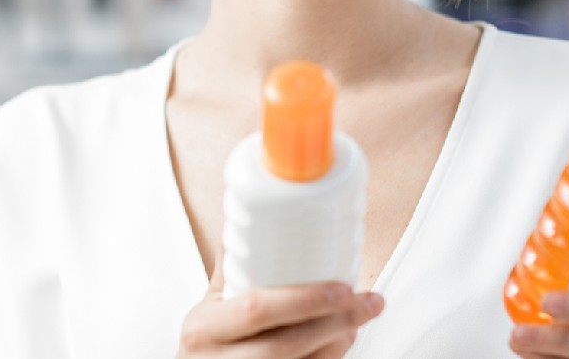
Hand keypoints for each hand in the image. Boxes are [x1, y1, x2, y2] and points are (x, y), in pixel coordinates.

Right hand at [177, 254, 384, 358]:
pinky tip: (340, 343)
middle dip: (333, 322)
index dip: (303, 300)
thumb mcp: (207, 310)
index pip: (256, 310)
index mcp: (204, 329)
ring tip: (357, 321)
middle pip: (286, 343)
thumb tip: (244, 223)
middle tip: (364, 302)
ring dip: (336, 344)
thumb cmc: (204, 348)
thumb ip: (230, 271)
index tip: (340, 286)